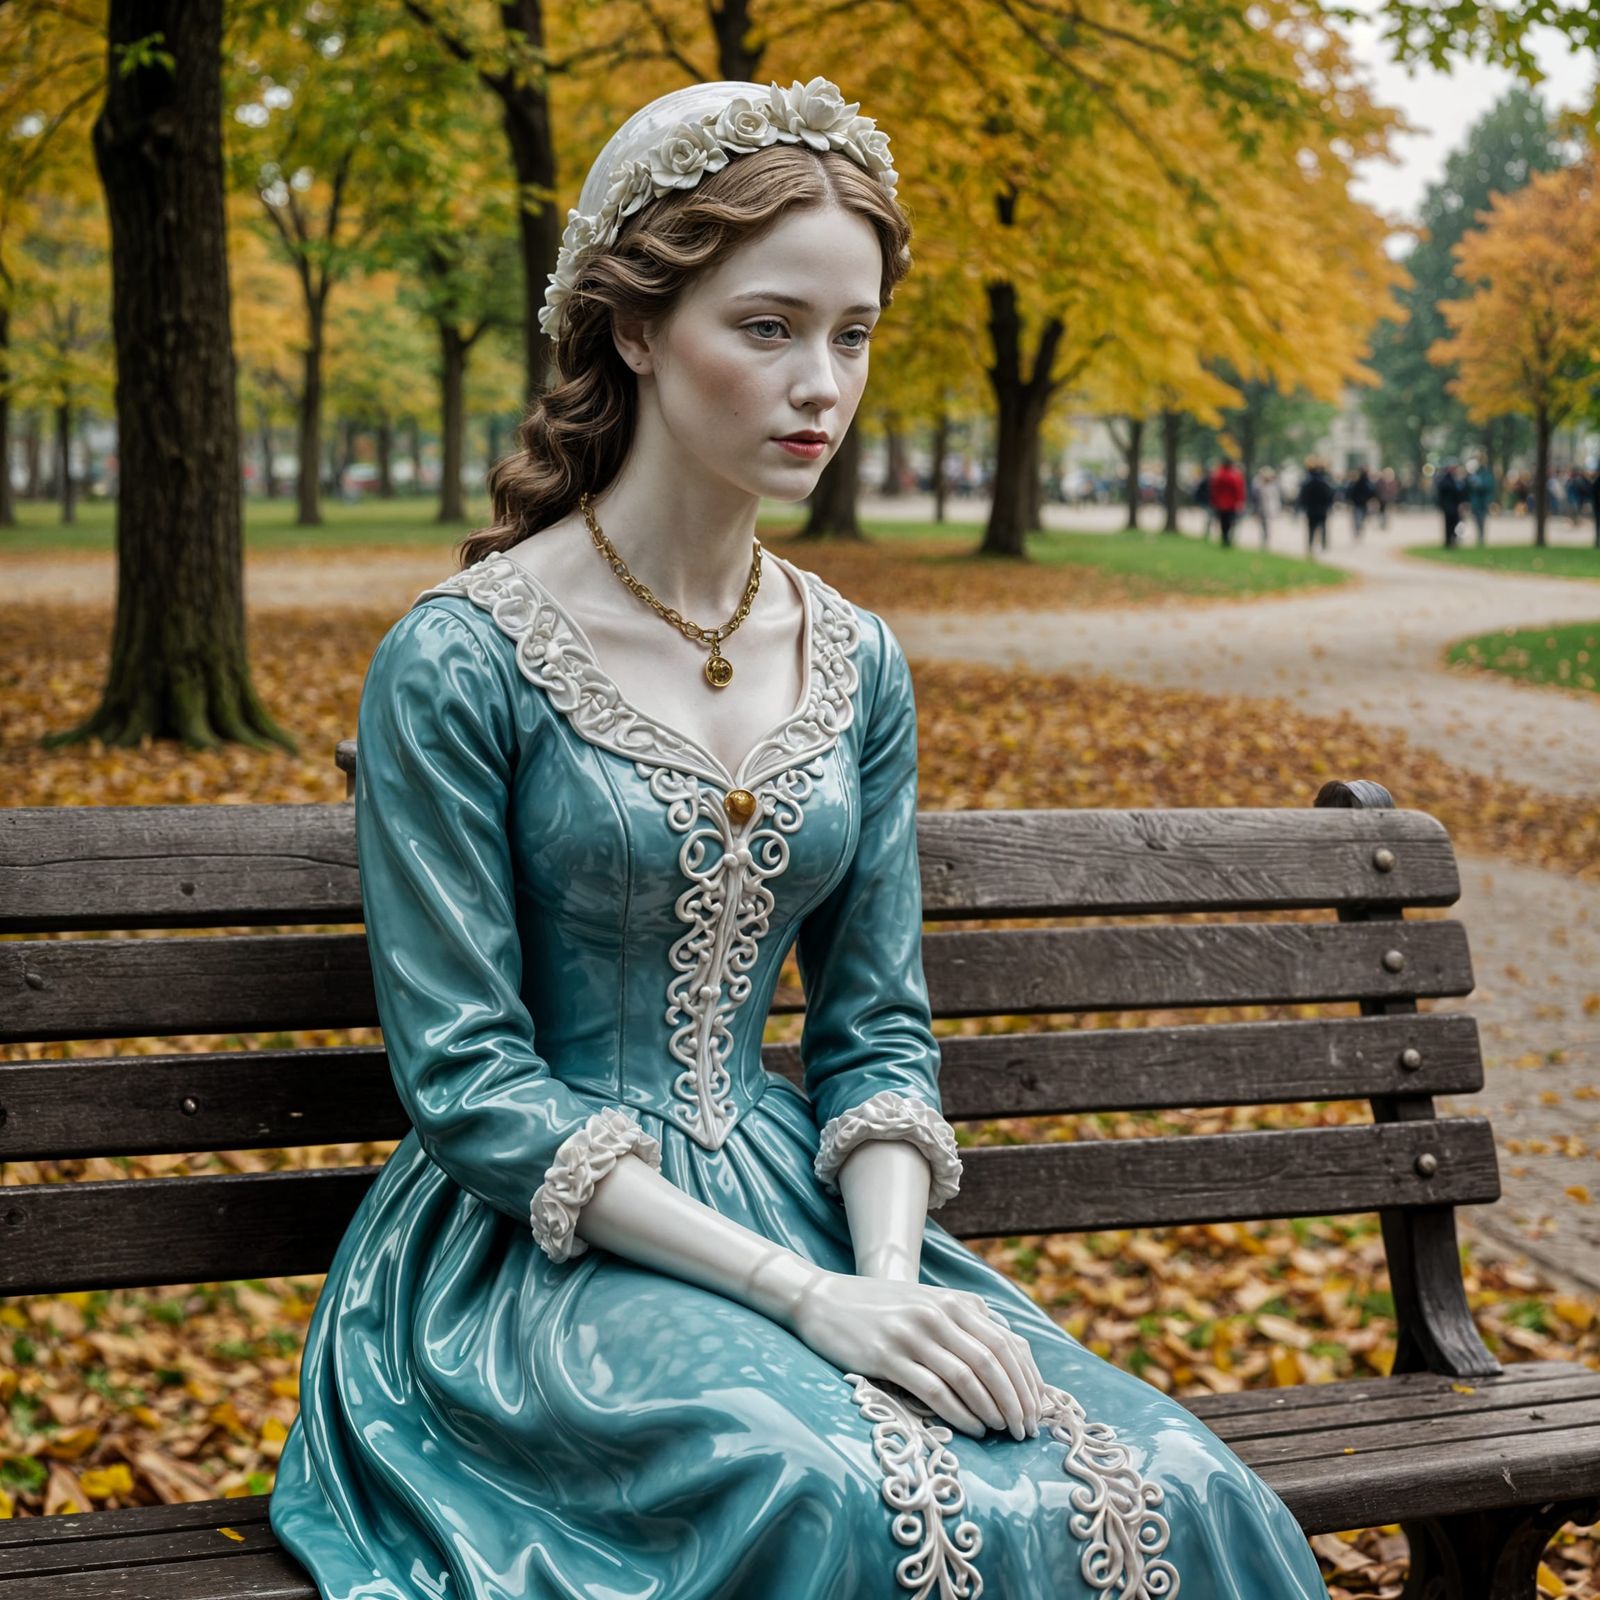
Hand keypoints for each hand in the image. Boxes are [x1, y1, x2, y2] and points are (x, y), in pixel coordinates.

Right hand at [786, 1272, 1045, 1439]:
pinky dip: (961, 1414)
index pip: (1006, 1342)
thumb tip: (1010, 1362)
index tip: (1039, 1408)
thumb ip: (964, 1324)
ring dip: (993, 1410)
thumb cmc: (880, 1308)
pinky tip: (974, 1430)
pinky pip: (935, 1390)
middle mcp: (937, 1313)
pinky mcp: (887, 1355)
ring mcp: (912, 1333)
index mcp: (953, 1301)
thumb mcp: (927, 1304)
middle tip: (1027, 1430)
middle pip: (993, 1361)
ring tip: (1005, 1432)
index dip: (1027, 1379)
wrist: (823, 1299)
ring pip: (968, 1376)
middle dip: (1017, 1399)